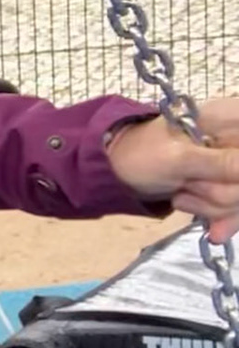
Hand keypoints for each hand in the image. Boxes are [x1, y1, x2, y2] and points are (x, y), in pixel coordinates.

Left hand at [106, 98, 238, 241]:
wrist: (120, 172)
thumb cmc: (141, 154)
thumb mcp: (178, 159)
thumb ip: (220, 163)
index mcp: (233, 117)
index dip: (237, 175)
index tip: (227, 179)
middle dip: (224, 194)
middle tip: (188, 186)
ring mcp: (236, 162)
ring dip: (214, 205)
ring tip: (183, 194)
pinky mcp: (231, 183)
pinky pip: (238, 208)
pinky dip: (224, 218)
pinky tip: (213, 230)